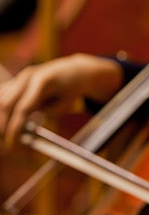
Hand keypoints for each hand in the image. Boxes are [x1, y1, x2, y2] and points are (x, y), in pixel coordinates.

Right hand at [0, 54, 122, 147]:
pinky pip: (3, 95)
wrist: (75, 70)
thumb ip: (46, 112)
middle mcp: (28, 76)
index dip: (14, 128)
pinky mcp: (18, 79)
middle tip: (7, 143)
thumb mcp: (65, 104)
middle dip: (3, 126)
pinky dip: (2, 110)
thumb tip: (24, 125)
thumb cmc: (72, 88)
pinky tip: (5, 122)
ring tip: (6, 136)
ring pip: (2, 99)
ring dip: (1, 119)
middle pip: (6, 104)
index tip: (13, 144)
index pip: (22, 108)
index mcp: (43, 82)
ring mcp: (21, 76)